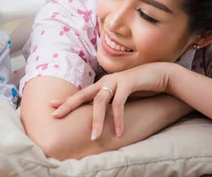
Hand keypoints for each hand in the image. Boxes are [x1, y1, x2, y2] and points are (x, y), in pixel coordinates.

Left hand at [50, 62, 174, 139]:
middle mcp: (105, 81)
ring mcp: (115, 81)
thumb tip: (101, 117)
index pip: (80, 93)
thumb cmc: (140, 88)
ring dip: (97, 120)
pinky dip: (118, 118)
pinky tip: (119, 132)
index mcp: (102, 85)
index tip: (51, 106)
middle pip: (83, 94)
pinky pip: (119, 103)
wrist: (160, 75)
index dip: (66, 100)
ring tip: (94, 136)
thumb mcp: (122, 96)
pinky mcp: (127, 83)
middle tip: (56, 115)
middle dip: (69, 105)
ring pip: (100, 101)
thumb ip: (111, 104)